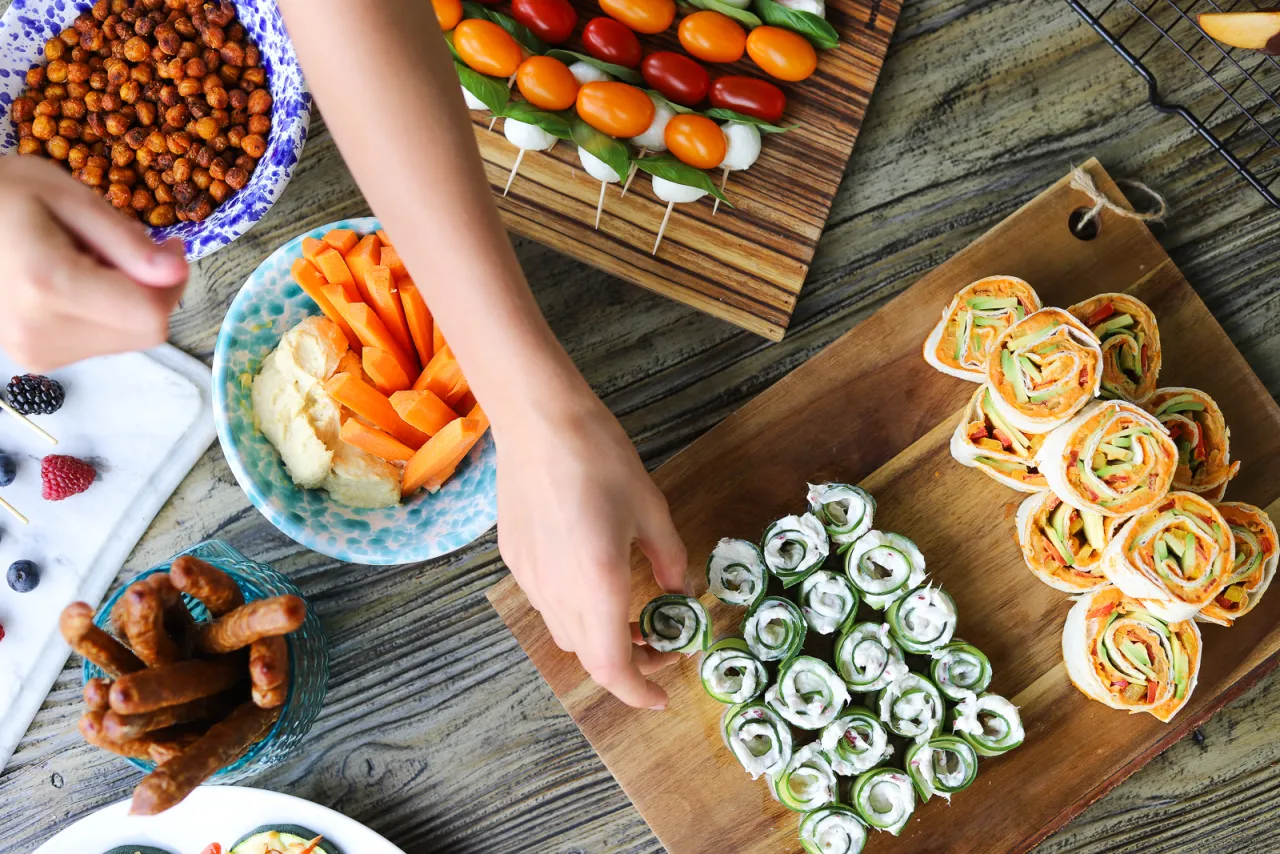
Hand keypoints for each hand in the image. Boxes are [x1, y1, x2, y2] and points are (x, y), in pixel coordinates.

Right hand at [0, 156, 187, 370]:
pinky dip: (104, 313)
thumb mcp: (68, 197)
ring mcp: (35, 352)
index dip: (172, 281)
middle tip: (116, 249)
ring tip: (84, 262)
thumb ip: (127, 240)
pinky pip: (102, 342)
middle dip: (149, 289)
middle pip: (144, 331)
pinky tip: (72, 284)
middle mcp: (40, 332)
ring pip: (127, 339)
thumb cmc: (5, 194)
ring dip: (126, 301)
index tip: (167, 245)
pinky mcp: (36, 358)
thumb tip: (178, 271)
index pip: (149, 314)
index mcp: (48, 285)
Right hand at [496, 383, 688, 708]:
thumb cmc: (600, 457)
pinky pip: (546, 604)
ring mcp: (530, 578)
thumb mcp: (651, 507)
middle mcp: (558, 591)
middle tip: (660, 644)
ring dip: (599, 639)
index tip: (662, 695)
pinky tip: (592, 579)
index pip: (612, 667)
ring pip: (565, 634)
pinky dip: (575, 611)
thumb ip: (669, 558)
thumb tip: (681, 590)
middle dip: (627, 665)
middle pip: (588, 657)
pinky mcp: (514, 560)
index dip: (638, 692)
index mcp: (598, 583)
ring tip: (628, 614)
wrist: (538, 420)